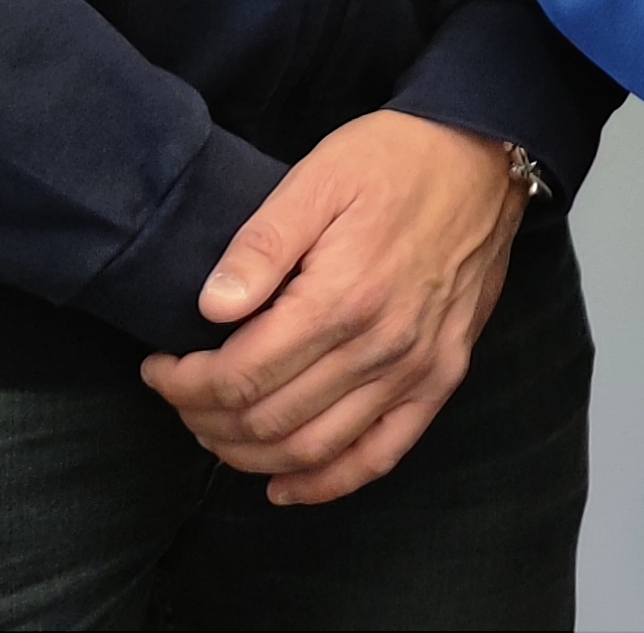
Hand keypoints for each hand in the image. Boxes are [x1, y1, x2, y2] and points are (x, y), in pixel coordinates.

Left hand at [137, 112, 526, 503]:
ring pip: (313, 449)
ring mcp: (417, 369)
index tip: (158, 368)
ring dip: (249, 455)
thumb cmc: (398, 160)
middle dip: (204, 419)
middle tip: (178, 395)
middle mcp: (381, 346)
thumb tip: (211, 306)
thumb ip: (261, 244)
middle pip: (268, 421)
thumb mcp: (318, 177)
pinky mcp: (442, 377)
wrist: (485, 157)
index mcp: (342, 297)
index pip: (240, 376)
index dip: (184, 385)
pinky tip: (286, 485)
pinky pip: (381, 455)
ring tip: (215, 430)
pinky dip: (328, 484)